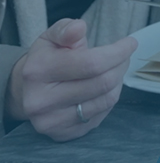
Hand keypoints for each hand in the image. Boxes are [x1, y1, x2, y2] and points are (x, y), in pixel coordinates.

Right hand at [4, 18, 136, 142]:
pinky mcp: (62, 135)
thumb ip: (65, 30)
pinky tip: (103, 88)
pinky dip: (108, 99)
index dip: (117, 52)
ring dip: (118, 82)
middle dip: (120, 66)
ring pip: (106, 101)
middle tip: (124, 56)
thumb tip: (79, 27)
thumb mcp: (51, 37)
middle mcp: (41, 101)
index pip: (91, 63)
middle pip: (102, 83)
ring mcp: (51, 122)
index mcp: (38, 71)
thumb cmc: (45, 59)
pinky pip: (100, 116)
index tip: (130, 43)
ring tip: (114, 69)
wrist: (24, 92)